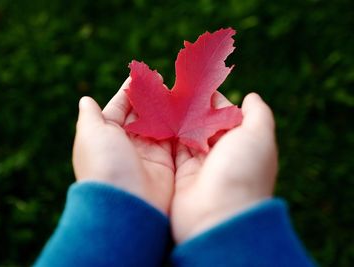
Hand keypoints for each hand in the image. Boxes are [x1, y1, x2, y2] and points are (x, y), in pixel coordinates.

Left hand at [72, 78, 174, 213]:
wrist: (126, 203)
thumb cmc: (105, 163)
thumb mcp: (91, 134)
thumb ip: (91, 116)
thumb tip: (85, 99)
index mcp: (106, 136)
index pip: (118, 108)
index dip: (129, 92)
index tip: (141, 76)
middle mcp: (126, 144)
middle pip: (140, 115)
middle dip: (150, 98)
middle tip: (163, 81)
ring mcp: (147, 153)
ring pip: (158, 124)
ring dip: (166, 109)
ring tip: (177, 91)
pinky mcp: (165, 163)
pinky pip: (173, 139)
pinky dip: (179, 125)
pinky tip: (185, 110)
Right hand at [171, 93, 277, 242]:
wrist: (219, 217)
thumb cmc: (242, 172)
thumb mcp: (258, 137)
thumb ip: (258, 114)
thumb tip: (251, 96)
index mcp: (241, 143)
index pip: (224, 113)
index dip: (211, 97)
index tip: (195, 81)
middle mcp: (221, 154)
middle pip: (203, 123)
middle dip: (190, 107)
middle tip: (173, 87)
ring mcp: (200, 165)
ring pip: (186, 134)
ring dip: (176, 118)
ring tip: (162, 97)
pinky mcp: (182, 174)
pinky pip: (172, 149)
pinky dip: (165, 135)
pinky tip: (156, 117)